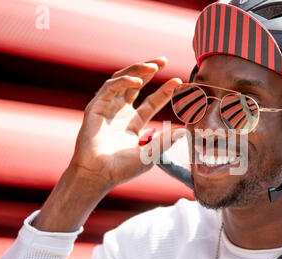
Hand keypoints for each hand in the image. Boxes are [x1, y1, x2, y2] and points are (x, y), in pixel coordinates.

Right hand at [33, 58, 183, 231]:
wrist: (99, 174)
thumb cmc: (122, 168)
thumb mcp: (151, 153)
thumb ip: (166, 141)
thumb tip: (185, 131)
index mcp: (133, 123)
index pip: (151, 102)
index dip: (165, 91)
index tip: (179, 82)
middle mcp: (120, 113)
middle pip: (136, 85)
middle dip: (149, 70)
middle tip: (164, 60)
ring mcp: (108, 108)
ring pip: (122, 80)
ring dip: (138, 70)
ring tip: (154, 66)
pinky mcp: (96, 107)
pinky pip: (110, 88)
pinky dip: (124, 81)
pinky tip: (138, 81)